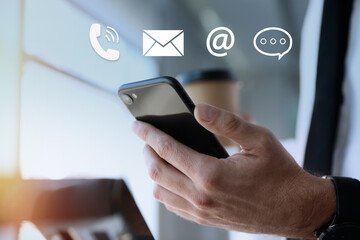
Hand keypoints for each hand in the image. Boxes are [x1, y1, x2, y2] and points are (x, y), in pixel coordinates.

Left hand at [132, 103, 335, 237]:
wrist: (295, 209)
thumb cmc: (279, 173)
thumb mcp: (258, 139)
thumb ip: (225, 122)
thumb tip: (198, 109)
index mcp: (211, 174)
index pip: (167, 150)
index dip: (149, 134)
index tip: (137, 124)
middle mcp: (201, 196)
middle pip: (157, 172)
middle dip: (146, 151)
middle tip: (146, 138)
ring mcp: (202, 212)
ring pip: (160, 192)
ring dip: (154, 172)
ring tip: (159, 156)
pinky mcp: (206, 220)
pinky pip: (173, 206)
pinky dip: (165, 189)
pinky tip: (173, 177)